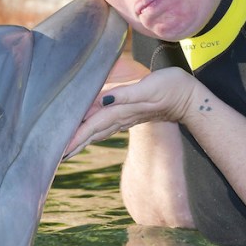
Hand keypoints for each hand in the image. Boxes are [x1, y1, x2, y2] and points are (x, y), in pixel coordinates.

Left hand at [63, 66, 199, 158]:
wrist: (190, 98)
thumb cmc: (172, 88)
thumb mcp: (149, 88)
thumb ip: (126, 95)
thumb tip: (104, 102)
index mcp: (122, 110)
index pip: (93, 124)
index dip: (76, 135)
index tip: (60, 149)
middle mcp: (122, 116)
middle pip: (92, 132)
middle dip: (74, 144)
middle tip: (55, 156)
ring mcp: (127, 117)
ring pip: (99, 131)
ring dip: (82, 140)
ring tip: (66, 150)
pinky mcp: (131, 115)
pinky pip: (108, 126)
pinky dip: (94, 132)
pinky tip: (89, 135)